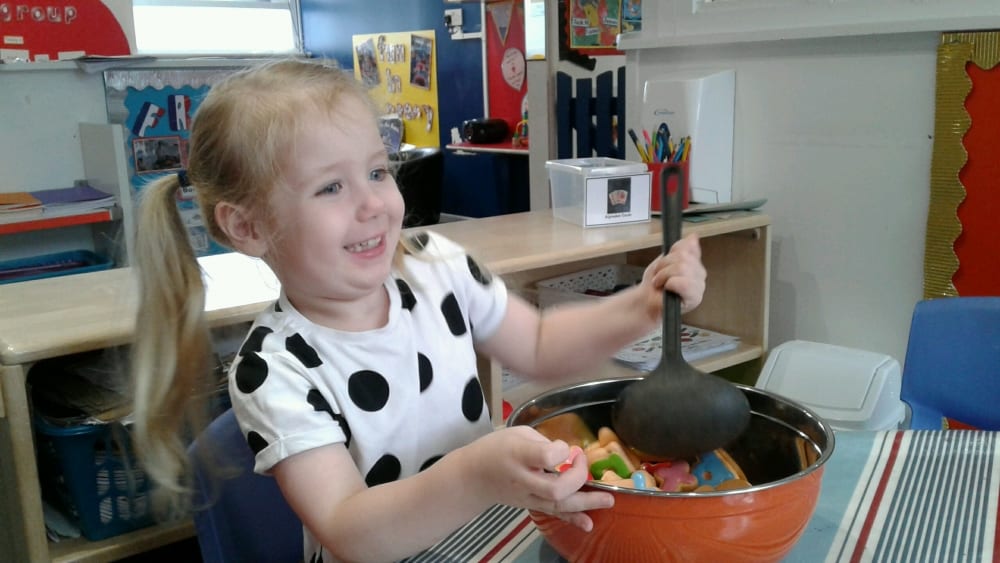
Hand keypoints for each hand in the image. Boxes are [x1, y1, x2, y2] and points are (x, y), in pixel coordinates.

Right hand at [464, 426, 613, 530]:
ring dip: (586, 502)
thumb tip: (567, 455)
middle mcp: (523, 479)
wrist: (473, 476)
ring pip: (558, 504)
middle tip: (579, 461)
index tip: (564, 446)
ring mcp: (527, 496)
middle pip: (556, 487)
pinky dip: (572, 519)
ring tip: (609, 500)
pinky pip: (553, 514)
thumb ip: (543, 442)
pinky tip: (589, 524)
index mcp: (518, 454)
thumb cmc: (496, 448)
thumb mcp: (517, 433)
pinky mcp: (531, 506)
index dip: (562, 451)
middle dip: (577, 476)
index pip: (546, 456)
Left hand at [641, 233, 705, 317]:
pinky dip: (670, 284)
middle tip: (658, 275)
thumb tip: (694, 236)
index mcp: (695, 263)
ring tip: (660, 283)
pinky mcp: (695, 298)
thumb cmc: (655, 284)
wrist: (646, 302)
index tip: (663, 264)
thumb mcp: (665, 260)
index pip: (689, 247)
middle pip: (684, 257)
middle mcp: (700, 274)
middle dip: (664, 265)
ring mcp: (700, 286)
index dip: (671, 253)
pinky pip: (684, 282)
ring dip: (664, 275)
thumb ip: (680, 248)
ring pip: (682, 268)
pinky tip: (667, 289)